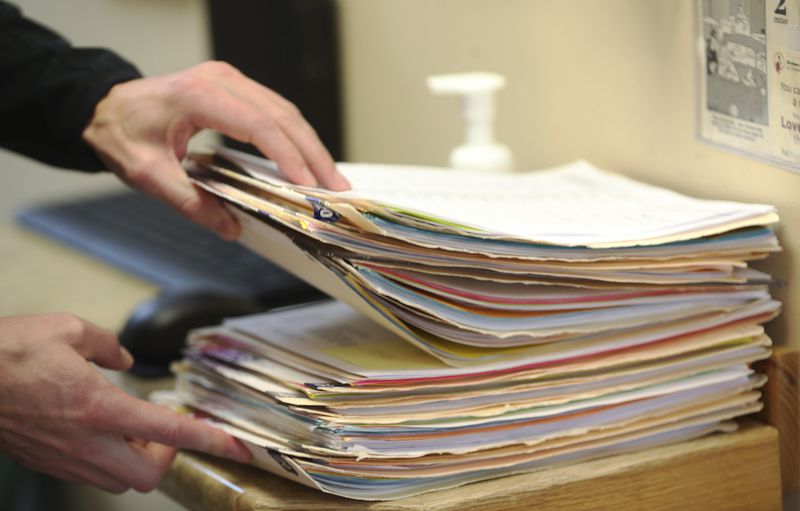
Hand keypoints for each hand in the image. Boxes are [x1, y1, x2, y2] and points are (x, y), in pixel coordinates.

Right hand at [0, 313, 250, 492]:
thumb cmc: (5, 355)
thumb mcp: (66, 329)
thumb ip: (105, 343)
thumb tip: (121, 355)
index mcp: (100, 408)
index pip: (171, 432)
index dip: (210, 440)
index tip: (235, 446)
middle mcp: (86, 442)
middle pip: (149, 475)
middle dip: (168, 456)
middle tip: (164, 429)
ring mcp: (65, 458)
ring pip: (121, 481)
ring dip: (138, 459)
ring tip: (132, 428)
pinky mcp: (47, 462)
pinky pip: (92, 474)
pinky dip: (110, 459)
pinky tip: (101, 431)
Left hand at [82, 61, 350, 240]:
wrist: (104, 107)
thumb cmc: (122, 134)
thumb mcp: (148, 175)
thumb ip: (190, 202)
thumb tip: (230, 228)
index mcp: (199, 96)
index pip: (258, 125)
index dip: (288, 155)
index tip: (308, 184)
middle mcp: (220, 81)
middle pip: (282, 115)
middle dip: (313, 153)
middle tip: (335, 187)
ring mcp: (229, 81)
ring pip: (284, 110)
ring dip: (310, 145)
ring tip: (329, 177)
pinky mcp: (234, 89)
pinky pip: (274, 111)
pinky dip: (294, 137)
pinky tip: (306, 160)